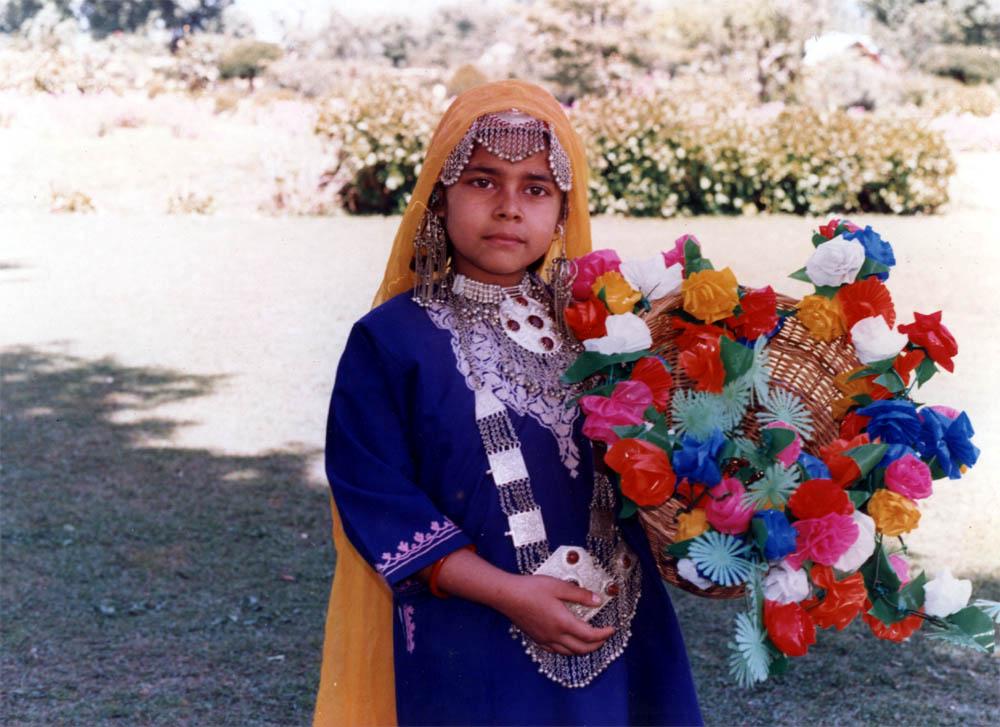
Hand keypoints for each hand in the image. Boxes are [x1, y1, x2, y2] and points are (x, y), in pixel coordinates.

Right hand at [495, 574, 615, 655]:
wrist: (507, 596)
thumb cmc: (531, 588)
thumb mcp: (558, 586)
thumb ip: (579, 594)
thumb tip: (597, 600)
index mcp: (563, 623)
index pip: (590, 635)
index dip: (604, 634)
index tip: (612, 629)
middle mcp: (555, 635)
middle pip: (582, 649)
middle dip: (597, 645)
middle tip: (604, 637)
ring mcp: (545, 639)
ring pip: (569, 653)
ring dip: (583, 649)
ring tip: (590, 641)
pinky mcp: (536, 639)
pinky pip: (556, 651)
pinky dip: (567, 650)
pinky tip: (567, 642)